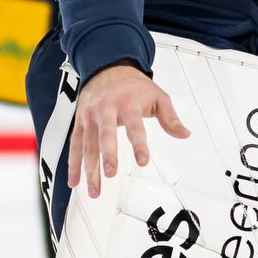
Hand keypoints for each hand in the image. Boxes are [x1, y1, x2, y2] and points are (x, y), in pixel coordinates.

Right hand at [68, 61, 188, 196]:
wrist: (107, 67)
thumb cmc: (133, 86)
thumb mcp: (157, 96)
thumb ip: (170, 117)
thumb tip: (185, 134)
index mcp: (127, 103)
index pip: (135, 126)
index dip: (139, 144)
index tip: (143, 161)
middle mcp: (106, 109)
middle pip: (106, 134)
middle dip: (108, 154)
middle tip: (111, 173)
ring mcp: (90, 116)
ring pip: (88, 144)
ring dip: (89, 169)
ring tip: (95, 190)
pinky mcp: (79, 122)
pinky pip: (75, 145)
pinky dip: (73, 164)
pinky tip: (74, 182)